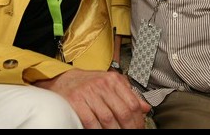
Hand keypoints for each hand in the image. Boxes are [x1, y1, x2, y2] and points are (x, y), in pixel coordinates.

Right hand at [35, 69, 151, 128]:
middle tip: (130, 133)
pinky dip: (97, 130)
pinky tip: (100, 132)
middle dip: (129, 128)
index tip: (139, 128)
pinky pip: (91, 122)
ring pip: (108, 119)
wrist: (64, 79)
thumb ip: (129, 94)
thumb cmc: (89, 83)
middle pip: (122, 112)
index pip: (132, 103)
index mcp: (113, 80)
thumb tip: (145, 107)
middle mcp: (102, 85)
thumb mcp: (111, 83)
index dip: (138, 120)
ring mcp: (89, 93)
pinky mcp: (76, 101)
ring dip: (114, 131)